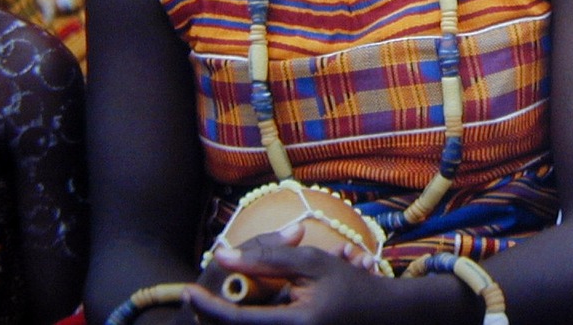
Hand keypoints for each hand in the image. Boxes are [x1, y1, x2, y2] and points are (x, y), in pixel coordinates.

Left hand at [185, 225, 382, 322]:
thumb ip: (268, 257)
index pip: (235, 321)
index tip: (188, 290)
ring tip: (220, 301)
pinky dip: (250, 319)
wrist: (384, 316)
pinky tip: (257, 303)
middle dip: (213, 314)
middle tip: (198, 295)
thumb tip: (224, 255)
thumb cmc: (352, 285)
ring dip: (232, 317)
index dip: (207, 306)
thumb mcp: (311, 262)